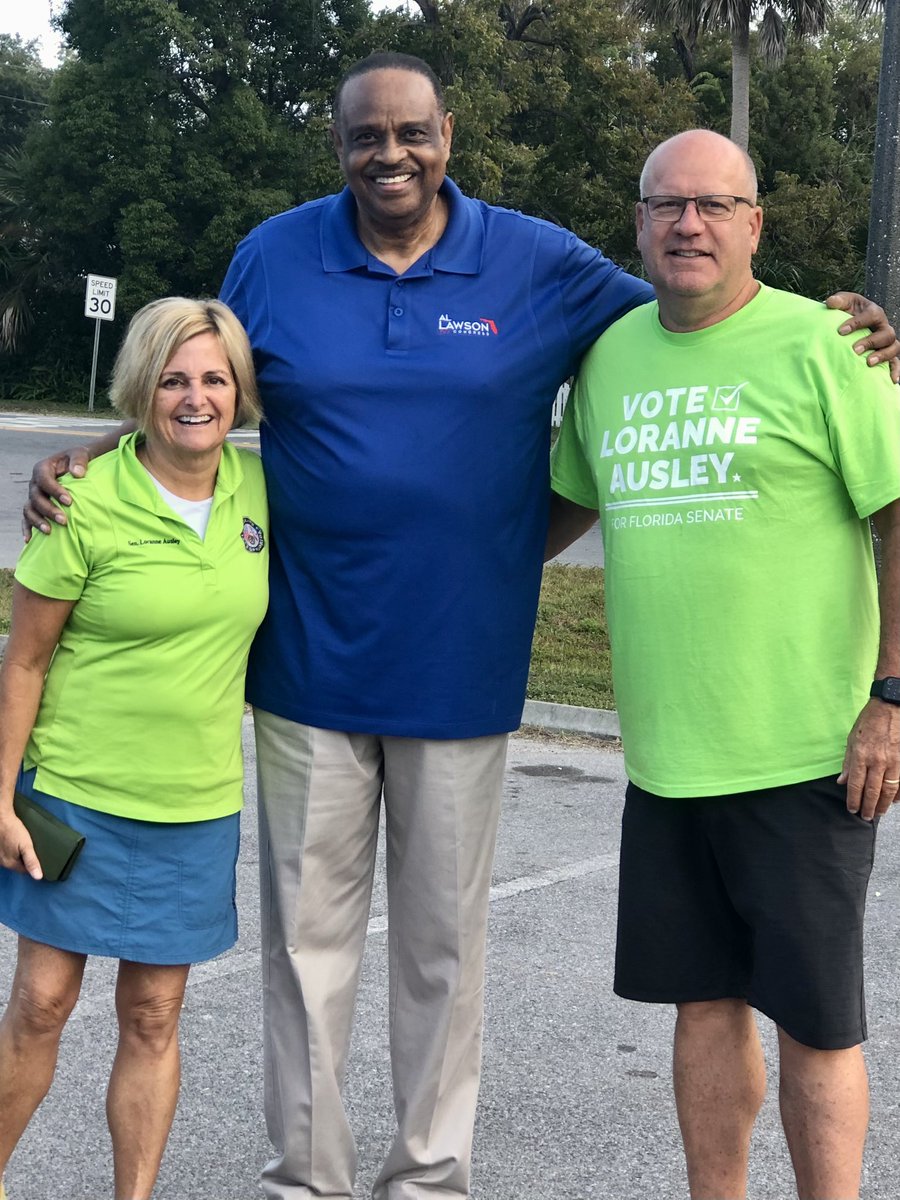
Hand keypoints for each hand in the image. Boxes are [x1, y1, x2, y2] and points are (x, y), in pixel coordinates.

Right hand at [0, 812, 42, 879]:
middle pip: (18, 865)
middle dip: (25, 860)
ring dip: (18, 855)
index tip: (40, 859)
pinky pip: (7, 853)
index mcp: (10, 863)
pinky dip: (12, 850)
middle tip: (32, 850)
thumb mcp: (26, 845)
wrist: (1, 818)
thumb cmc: (14, 830)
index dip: (33, 866)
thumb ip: (31, 861)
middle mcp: (2, 862)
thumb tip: (38, 876)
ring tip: (24, 846)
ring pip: (12, 859)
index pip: (25, 871)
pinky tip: (16, 843)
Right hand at [23, 446, 91, 539]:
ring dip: (38, 521)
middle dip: (49, 510)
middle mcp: (35, 483)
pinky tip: (29, 540)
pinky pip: (27, 518)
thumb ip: (79, 461)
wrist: (79, 468)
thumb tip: (78, 474)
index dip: (54, 490)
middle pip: (36, 497)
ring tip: (50, 531)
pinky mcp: (37, 507)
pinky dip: (27, 528)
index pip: (44, 479)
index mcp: (43, 468)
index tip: (69, 501)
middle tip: (64, 521)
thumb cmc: (79, 461)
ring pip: (29, 509)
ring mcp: (35, 496)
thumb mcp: (81, 454)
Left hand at [826, 292, 899, 382]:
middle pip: (885, 333)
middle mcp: (884, 326)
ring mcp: (887, 341)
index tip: (840, 331)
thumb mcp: (844, 303)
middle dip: (871, 342)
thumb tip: (830, 303)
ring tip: (868, 362)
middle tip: (855, 350)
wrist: (853, 322)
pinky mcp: (888, 353)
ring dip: (883, 355)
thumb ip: (838, 301)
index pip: (870, 316)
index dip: (856, 323)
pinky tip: (891, 380)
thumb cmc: (849, 311)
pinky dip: (896, 370)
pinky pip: (896, 362)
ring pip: (893, 347)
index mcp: (874, 312)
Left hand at [838, 698, 899, 819]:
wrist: (891, 707)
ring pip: (889, 789)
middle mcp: (877, 760)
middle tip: (865, 817)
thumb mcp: (852, 739)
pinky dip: (898, 794)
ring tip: (878, 812)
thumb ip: (848, 762)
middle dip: (868, 807)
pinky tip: (894, 801)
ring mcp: (894, 761)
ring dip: (883, 804)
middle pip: (872, 790)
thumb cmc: (868, 722)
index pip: (855, 784)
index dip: (853, 799)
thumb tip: (842, 781)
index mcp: (861, 755)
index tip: (852, 809)